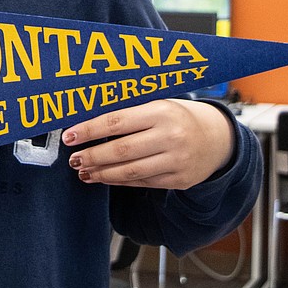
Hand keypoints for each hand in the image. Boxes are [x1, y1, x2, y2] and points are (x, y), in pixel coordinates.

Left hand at [63, 99, 234, 189]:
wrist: (218, 139)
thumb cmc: (179, 117)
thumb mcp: (158, 105)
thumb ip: (129, 113)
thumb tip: (88, 123)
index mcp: (161, 111)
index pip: (116, 121)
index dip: (89, 130)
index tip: (70, 136)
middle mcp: (170, 136)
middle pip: (121, 150)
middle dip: (92, 156)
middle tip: (74, 159)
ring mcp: (176, 160)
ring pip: (130, 171)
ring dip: (102, 173)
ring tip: (84, 171)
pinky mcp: (179, 180)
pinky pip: (143, 182)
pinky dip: (120, 181)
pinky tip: (105, 177)